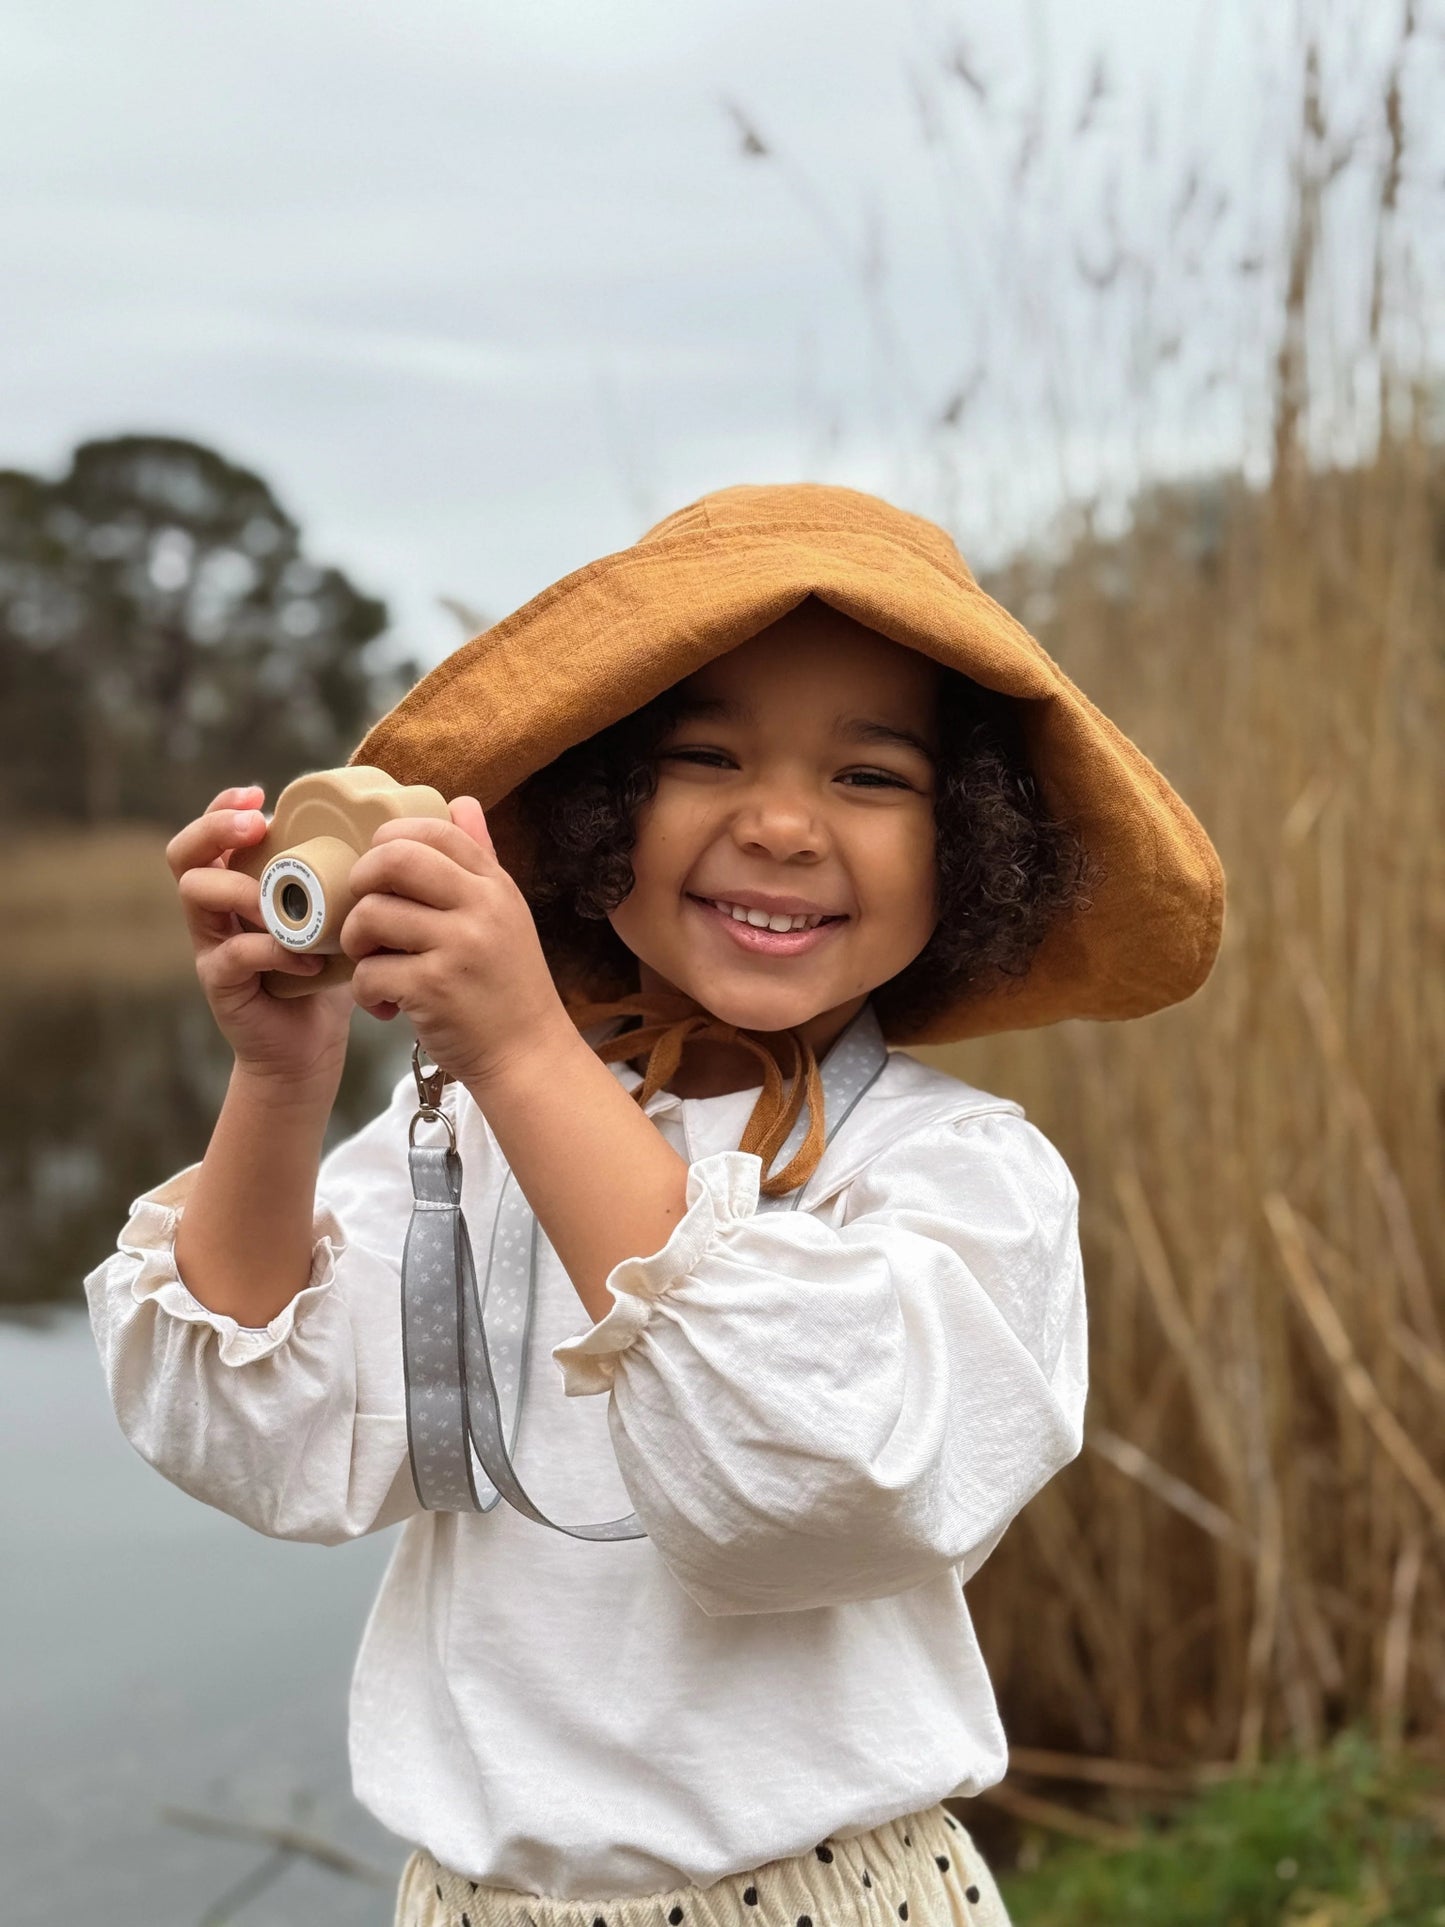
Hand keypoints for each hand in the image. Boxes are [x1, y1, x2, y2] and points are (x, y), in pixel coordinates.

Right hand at [167, 784, 353, 1090]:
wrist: (310, 1047)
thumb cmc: (327, 974)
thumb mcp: (337, 917)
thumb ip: (343, 880)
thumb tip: (395, 830)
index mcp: (240, 883)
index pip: (212, 832)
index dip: (225, 807)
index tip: (260, 795)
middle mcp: (216, 910)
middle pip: (184, 854)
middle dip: (216, 830)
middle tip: (256, 826)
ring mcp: (212, 946)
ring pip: (196, 895)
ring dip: (241, 888)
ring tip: (281, 902)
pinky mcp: (220, 983)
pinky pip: (232, 955)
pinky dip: (272, 951)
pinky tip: (308, 963)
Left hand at [340, 796, 567, 1086]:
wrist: (528, 1056)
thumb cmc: (507, 988)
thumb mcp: (505, 915)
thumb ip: (481, 859)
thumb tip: (460, 803)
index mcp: (494, 885)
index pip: (434, 829)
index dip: (390, 839)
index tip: (379, 873)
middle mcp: (481, 907)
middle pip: (394, 858)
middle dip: (361, 880)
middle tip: (363, 912)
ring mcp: (459, 946)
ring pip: (372, 914)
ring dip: (356, 942)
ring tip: (373, 962)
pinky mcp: (434, 988)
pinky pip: (369, 971)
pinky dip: (365, 990)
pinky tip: (384, 1004)